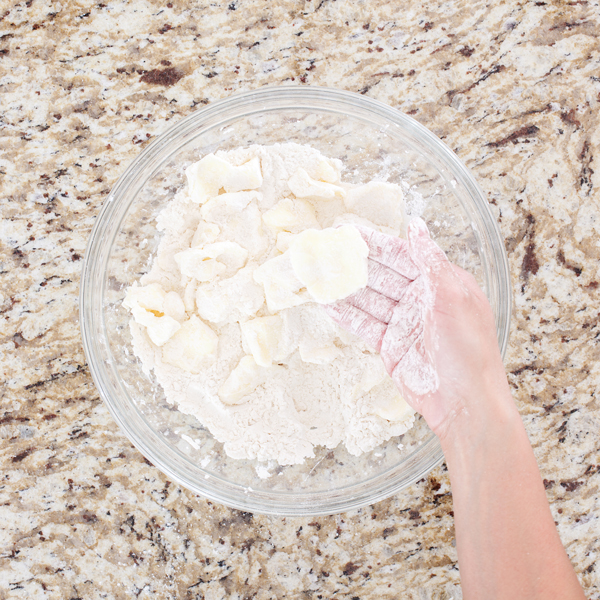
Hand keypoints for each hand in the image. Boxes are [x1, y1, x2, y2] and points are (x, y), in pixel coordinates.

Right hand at [325, 219, 509, 439]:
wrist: (464, 402)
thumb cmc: (469, 349)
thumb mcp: (453, 297)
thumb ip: (430, 261)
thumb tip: (417, 225)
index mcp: (439, 283)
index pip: (401, 255)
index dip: (374, 243)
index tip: (348, 232)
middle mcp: (419, 300)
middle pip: (380, 275)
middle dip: (353, 263)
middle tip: (325, 250)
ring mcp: (403, 323)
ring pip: (368, 299)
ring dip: (344, 287)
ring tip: (318, 274)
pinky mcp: (390, 345)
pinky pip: (364, 325)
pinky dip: (346, 315)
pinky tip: (327, 303)